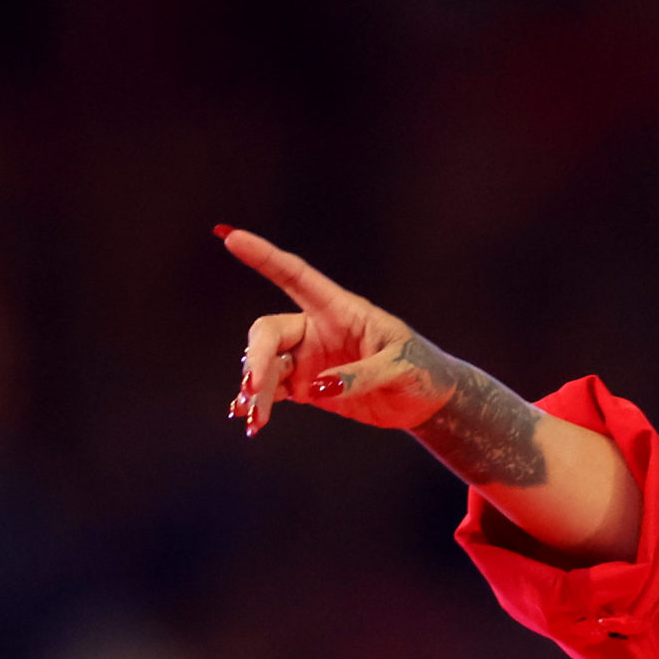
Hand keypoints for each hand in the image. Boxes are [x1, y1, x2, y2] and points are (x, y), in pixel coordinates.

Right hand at [219, 226, 443, 436]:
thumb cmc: (422, 370)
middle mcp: (316, 329)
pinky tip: (251, 421)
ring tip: (253, 418)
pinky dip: (259, 404)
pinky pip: (273, 391)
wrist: (427, 402)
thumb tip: (315, 388)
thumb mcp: (402, 368)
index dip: (263, 257)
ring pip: (266, 365)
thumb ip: (362, 375)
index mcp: (340, 310)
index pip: (295, 276)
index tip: (230, 238)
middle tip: (254, 388)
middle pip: (268, 332)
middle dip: (257, 358)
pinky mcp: (306, 387)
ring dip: (255, 389)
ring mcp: (308, 358)